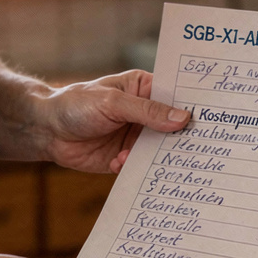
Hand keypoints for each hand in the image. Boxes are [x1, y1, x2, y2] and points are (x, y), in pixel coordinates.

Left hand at [33, 69, 190, 172]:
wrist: (46, 130)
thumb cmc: (76, 104)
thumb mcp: (113, 103)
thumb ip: (147, 111)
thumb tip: (182, 119)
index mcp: (145, 89)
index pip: (176, 96)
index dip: (192, 106)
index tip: (211, 118)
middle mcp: (145, 113)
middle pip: (173, 127)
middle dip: (180, 138)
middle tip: (194, 148)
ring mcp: (137, 137)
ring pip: (160, 150)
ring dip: (158, 157)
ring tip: (157, 161)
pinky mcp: (126, 158)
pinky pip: (142, 167)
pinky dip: (137, 169)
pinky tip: (120, 163)